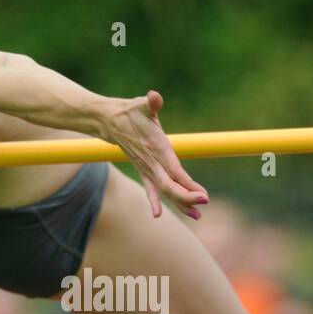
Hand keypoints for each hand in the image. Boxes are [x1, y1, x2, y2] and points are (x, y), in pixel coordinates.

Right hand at [102, 91, 208, 219]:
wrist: (107, 121)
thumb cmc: (129, 111)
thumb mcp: (141, 105)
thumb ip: (151, 103)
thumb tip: (154, 97)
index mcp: (156, 147)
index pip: (174, 170)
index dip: (187, 184)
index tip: (203, 195)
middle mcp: (151, 162)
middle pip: (169, 186)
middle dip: (187, 198)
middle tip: (205, 203)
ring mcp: (146, 168)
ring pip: (164, 191)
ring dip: (180, 204)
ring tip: (197, 217)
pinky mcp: (144, 170)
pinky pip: (152, 189)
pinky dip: (157, 201)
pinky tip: (158, 214)